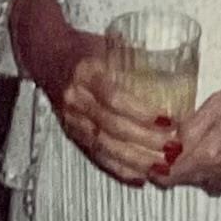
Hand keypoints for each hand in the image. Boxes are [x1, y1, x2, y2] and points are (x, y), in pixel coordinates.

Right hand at [9, 0, 178, 189]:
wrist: (46, 54)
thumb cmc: (83, 47)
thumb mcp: (107, 43)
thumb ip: (134, 54)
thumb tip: (174, 62)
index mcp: (86, 73)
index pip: (114, 97)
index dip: (141, 112)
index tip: (168, 119)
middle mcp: (76, 99)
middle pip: (111, 127)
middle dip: (144, 141)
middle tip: (172, 147)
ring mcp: (72, 119)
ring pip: (104, 146)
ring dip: (135, 160)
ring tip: (161, 165)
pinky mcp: (72, 134)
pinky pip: (96, 156)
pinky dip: (118, 169)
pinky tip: (139, 176)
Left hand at [148, 63, 220, 190]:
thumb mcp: (216, 103)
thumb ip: (191, 127)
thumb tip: (171, 140)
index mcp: (212, 153)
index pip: (172, 175)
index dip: (155, 167)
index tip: (147, 158)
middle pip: (185, 179)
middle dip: (170, 167)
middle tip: (160, 150)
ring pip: (202, 176)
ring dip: (189, 165)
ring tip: (182, 145)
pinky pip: (219, 171)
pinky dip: (208, 162)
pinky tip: (208, 143)